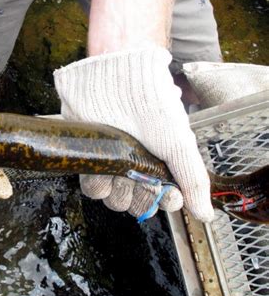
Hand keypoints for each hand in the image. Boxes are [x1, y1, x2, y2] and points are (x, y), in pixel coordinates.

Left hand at [54, 47, 213, 222]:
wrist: (117, 80)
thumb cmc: (152, 107)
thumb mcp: (179, 143)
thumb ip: (192, 179)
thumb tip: (205, 215)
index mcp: (158, 163)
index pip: (162, 199)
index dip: (166, 202)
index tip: (171, 196)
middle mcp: (134, 166)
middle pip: (136, 203)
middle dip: (142, 198)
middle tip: (144, 179)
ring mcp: (111, 164)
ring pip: (114, 200)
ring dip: (119, 193)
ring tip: (123, 171)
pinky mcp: (90, 158)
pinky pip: (91, 188)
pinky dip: (98, 184)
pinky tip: (106, 169)